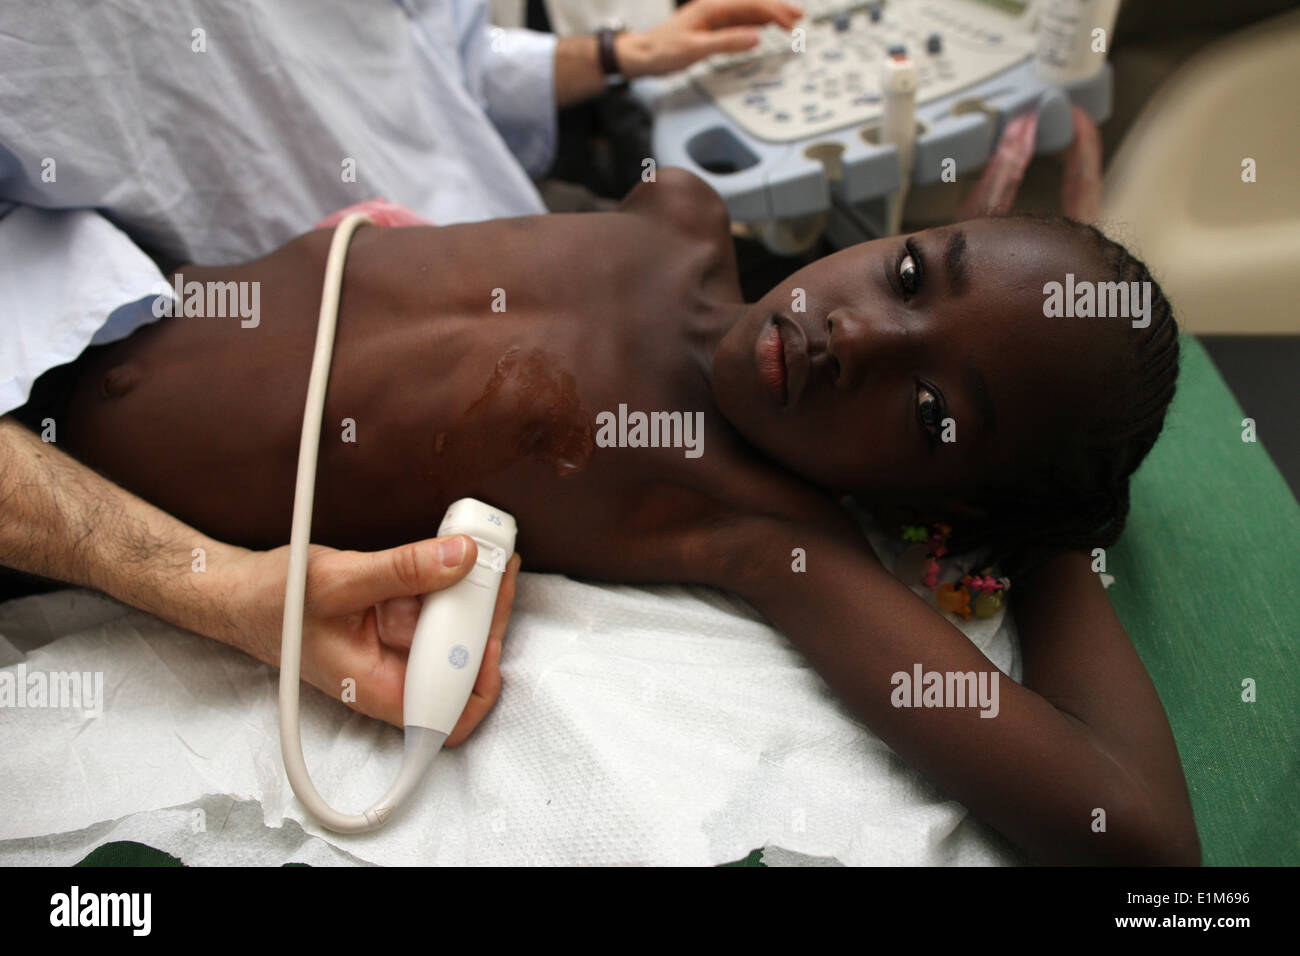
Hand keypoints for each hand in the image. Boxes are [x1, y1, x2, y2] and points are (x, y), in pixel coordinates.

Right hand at [220, 535, 520, 745]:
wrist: (238, 593)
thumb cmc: (272, 604)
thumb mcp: (339, 581)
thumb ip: (403, 570)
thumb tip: (462, 557)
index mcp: (377, 688)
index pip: (447, 718)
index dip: (478, 685)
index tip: (488, 638)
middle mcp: (392, 675)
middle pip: (461, 666)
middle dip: (484, 619)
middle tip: (498, 568)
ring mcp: (394, 648)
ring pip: (452, 633)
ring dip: (471, 595)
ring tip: (482, 550)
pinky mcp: (394, 622)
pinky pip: (434, 610)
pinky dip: (449, 583)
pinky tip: (452, 552)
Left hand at [616, 0, 803, 77]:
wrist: (642, 55)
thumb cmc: (662, 51)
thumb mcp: (695, 49)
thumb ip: (726, 43)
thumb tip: (755, 37)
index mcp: (712, 7)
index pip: (751, 4)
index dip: (774, 11)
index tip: (791, 21)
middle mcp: (714, 8)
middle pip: (753, 4)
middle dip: (777, 9)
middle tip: (799, 18)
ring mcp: (713, 17)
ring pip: (748, 11)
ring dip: (769, 15)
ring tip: (790, 21)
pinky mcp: (711, 27)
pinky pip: (739, 21)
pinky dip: (756, 22)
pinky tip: (764, 26)